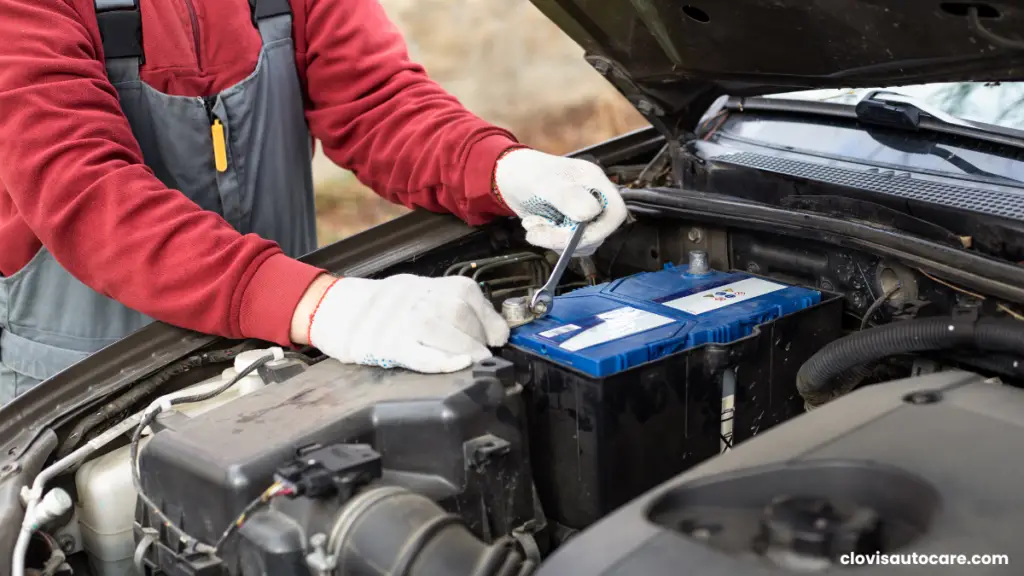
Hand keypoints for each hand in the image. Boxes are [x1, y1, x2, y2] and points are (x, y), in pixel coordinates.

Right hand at [300, 274, 509, 372]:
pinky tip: (459, 365)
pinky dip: (445, 361)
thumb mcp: (420, 291)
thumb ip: (454, 304)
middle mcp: (419, 300)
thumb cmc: (383, 304)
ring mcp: (405, 324)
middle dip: (480, 338)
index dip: (490, 322)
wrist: (337, 308)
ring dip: (468, 351)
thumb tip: (494, 327)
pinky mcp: (391, 347)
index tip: (496, 337)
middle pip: (462, 316)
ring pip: (447, 334)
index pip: (471, 299)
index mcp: (430, 285)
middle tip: (483, 352)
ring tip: (473, 360)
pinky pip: (423, 355)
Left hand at [494, 148, 626, 254]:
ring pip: (583, 242)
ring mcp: (582, 213)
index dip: (597, 229)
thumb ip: (567, 196)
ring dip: (555, 240)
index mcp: (595, 182)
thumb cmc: (526, 172)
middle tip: (540, 231)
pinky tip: (535, 226)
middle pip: (599, 232)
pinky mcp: (570, 226)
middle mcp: (593, 199)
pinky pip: (569, 245)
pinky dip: (550, 241)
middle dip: (567, 238)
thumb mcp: (545, 182)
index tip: (571, 235)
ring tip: (533, 225)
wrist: (508, 178)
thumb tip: (589, 213)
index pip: (615, 213)